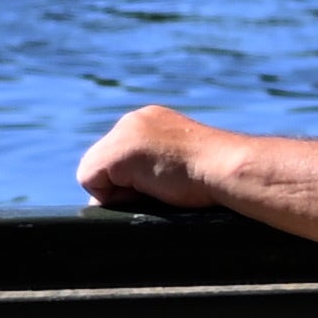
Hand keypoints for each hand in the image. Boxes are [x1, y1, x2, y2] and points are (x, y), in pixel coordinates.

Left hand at [75, 104, 225, 212]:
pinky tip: (148, 189)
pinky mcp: (117, 152)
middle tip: (163, 190)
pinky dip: (112, 195)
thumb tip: (131, 196)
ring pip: (96, 173)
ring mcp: (124, 133)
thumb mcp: (183, 167)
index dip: (134, 182)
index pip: (123, 157)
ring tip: (159, 190)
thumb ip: (157, 172)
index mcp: (153, 122)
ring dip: (121, 192)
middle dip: (125, 186)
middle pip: (105, 165)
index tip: (165, 188)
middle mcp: (135, 121)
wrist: (228, 169)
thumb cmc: (218, 177)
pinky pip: (90, 180)